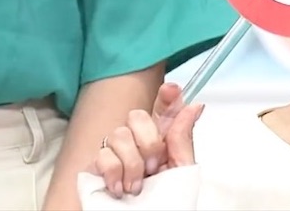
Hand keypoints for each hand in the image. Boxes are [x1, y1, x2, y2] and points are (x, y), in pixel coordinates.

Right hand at [91, 82, 203, 197]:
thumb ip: (183, 139)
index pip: (163, 110)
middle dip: (150, 141)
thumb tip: (194, 106)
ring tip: (138, 186)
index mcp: (162, 141)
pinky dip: (115, 173)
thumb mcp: (181, 171)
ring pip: (119, 133)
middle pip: (137, 115)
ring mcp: (115, 154)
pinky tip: (120, 189)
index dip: (167, 96)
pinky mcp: (95, 169)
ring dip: (133, 163)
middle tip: (154, 167)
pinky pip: (102, 154)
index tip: (172, 89)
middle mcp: (137, 143)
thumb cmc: (167, 203)